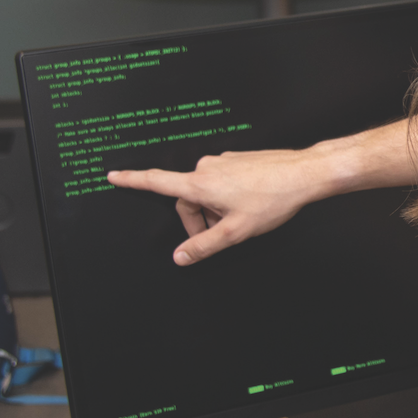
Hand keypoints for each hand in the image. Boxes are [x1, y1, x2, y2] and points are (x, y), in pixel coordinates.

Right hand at [105, 118, 417, 265]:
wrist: (303, 173)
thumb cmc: (272, 200)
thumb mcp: (235, 231)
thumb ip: (204, 245)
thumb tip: (180, 257)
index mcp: (200, 183)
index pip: (157, 182)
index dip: (133, 181)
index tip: (113, 175)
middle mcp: (207, 167)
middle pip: (188, 198)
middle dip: (198, 219)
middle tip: (220, 234)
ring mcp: (223, 161)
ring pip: (208, 191)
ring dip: (216, 208)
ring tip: (242, 218)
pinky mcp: (238, 160)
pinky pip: (223, 182)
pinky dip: (228, 197)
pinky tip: (251, 204)